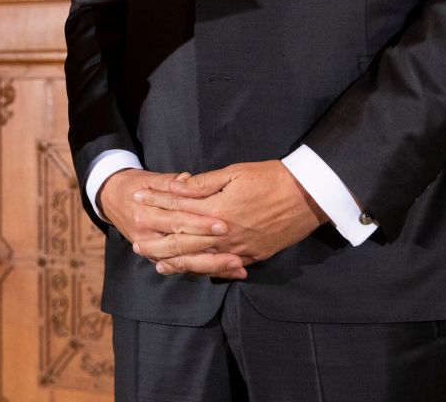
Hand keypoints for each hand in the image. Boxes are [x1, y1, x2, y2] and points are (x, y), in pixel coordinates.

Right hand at [98, 168, 243, 279]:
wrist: (111, 199)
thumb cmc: (135, 185)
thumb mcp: (149, 178)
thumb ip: (170, 182)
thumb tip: (187, 179)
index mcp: (145, 214)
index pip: (176, 220)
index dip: (199, 223)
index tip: (223, 225)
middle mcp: (146, 236)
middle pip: (179, 245)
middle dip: (208, 247)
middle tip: (235, 249)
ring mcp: (150, 251)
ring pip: (182, 262)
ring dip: (210, 266)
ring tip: (236, 266)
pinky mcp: (156, 259)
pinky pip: (182, 268)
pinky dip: (205, 271)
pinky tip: (227, 273)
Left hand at [134, 160, 324, 272]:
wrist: (309, 196)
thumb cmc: (270, 177)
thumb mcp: (233, 173)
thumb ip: (201, 185)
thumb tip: (175, 187)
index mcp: (217, 211)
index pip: (178, 209)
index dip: (155, 203)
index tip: (136, 199)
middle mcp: (225, 235)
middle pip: (184, 242)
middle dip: (158, 241)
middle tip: (136, 242)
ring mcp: (239, 248)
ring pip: (201, 260)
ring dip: (177, 262)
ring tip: (157, 263)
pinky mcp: (253, 255)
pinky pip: (224, 267)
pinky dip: (206, 270)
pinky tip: (195, 271)